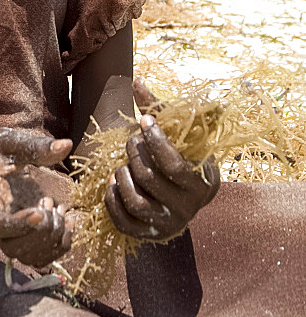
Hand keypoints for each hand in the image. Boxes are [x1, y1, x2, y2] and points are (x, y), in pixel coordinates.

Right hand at [0, 128, 73, 267]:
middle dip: (42, 230)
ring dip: (53, 238)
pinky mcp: (25, 240)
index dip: (17, 225)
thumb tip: (66, 145)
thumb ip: (36, 146)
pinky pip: (44, 257)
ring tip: (60, 210)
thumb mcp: (10, 141)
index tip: (39, 210)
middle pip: (14, 248)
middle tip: (50, 202)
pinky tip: (68, 220)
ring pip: (31, 258)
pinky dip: (61, 244)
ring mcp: (10, 236)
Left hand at [105, 114, 219, 241]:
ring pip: (135, 201)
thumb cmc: (177, 156)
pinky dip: (112, 199)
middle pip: (150, 179)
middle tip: (132, 141)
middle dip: (134, 154)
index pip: (173, 164)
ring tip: (121, 164)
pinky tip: (113, 182)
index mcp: (204, 182)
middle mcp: (189, 208)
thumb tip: (137, 81)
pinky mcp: (147, 235)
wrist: (180, 196)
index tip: (143, 122)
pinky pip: (122, 220)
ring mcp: (168, 224)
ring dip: (121, 176)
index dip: (154, 141)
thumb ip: (157, 110)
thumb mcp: (175, 135)